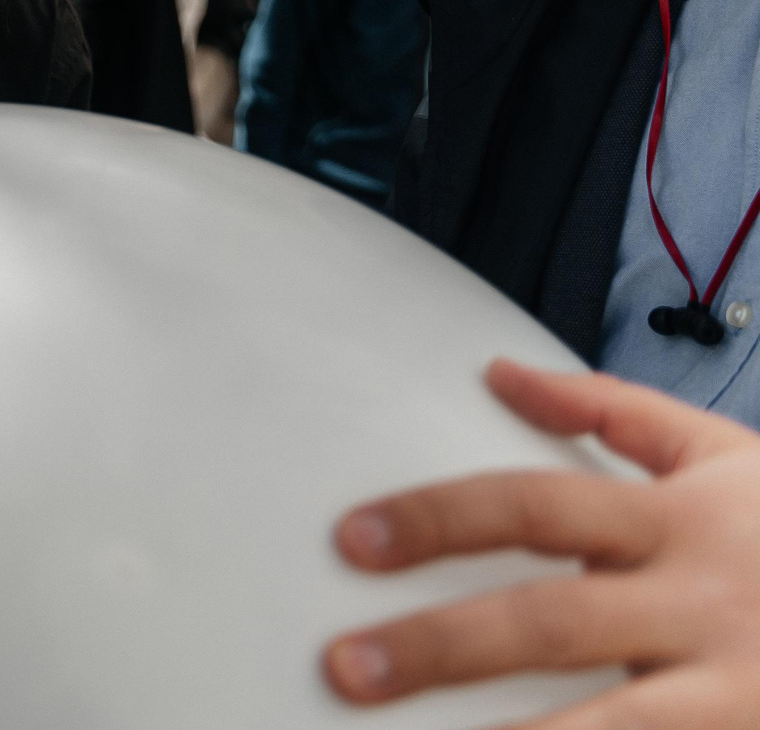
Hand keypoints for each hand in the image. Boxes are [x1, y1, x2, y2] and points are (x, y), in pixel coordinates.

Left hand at [323, 358, 759, 723]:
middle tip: (344, 668)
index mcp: (681, 524)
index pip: (534, 506)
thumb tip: (500, 372)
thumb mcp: (730, 458)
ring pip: (613, 729)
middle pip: (550, 624)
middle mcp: (704, 607)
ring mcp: (737, 694)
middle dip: (442, 648)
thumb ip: (610, 412)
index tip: (352, 538)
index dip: (439, 518)